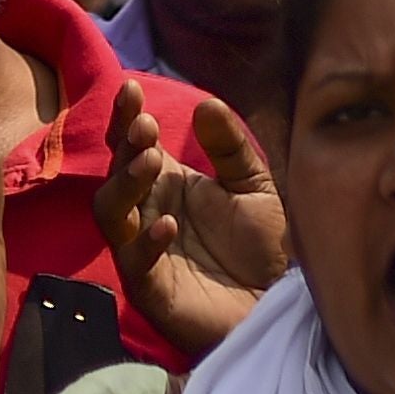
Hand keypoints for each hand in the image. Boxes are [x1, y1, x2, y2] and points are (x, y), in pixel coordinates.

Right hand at [99, 82, 286, 358]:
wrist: (284, 305)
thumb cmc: (265, 248)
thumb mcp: (253, 188)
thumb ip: (229, 148)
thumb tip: (205, 104)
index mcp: (167, 187)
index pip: (132, 147)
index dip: (126, 118)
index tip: (132, 88)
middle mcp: (148, 215)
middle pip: (114, 175)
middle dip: (123, 147)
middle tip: (145, 125)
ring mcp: (145, 254)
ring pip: (111, 215)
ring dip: (125, 184)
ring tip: (152, 161)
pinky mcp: (154, 292)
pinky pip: (136, 265)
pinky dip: (147, 243)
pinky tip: (170, 223)